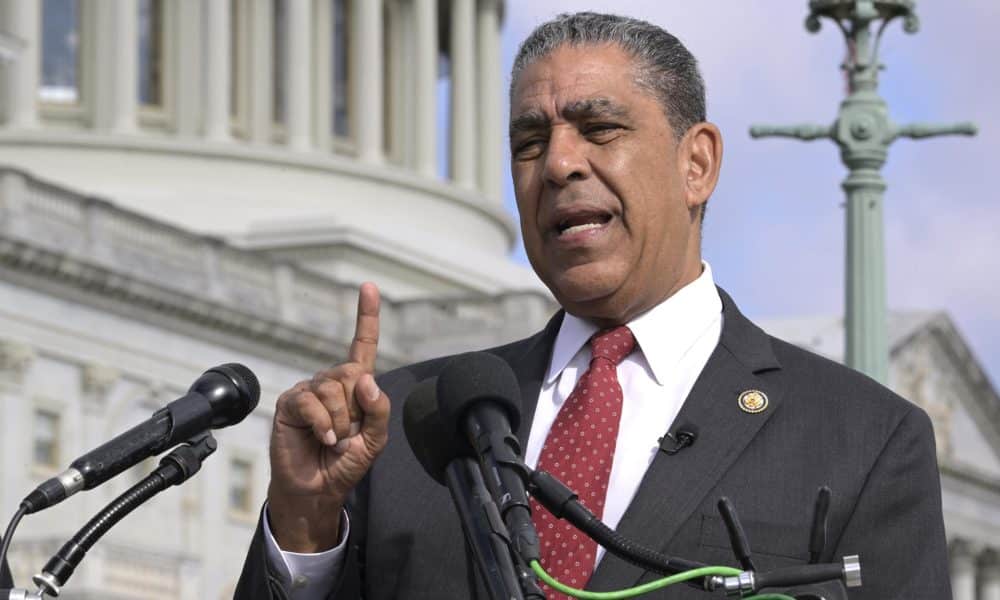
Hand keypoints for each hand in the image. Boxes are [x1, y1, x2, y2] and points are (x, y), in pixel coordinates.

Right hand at [267, 282, 390, 551]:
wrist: (317, 490)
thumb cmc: (345, 464)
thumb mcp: (375, 440)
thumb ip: (378, 410)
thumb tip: (366, 380)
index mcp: (355, 387)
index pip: (362, 345)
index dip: (366, 316)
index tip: (369, 286)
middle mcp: (331, 383)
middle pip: (351, 372)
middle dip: (355, 409)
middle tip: (348, 434)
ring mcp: (309, 391)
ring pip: (333, 389)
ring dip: (340, 422)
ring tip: (334, 440)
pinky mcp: (291, 404)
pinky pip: (311, 402)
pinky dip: (323, 423)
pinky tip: (324, 438)